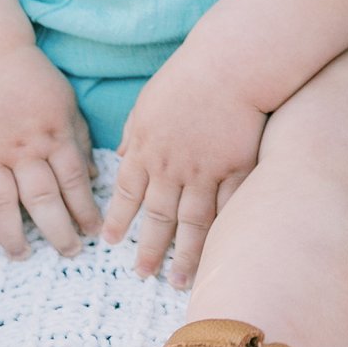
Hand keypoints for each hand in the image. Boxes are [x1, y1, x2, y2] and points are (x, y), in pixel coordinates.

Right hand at [0, 45, 100, 258]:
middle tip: (68, 253)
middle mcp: (22, 148)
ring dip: (13, 235)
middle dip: (58, 232)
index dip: (85, 211)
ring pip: (1, 203)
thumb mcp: (66, 103)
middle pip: (42, 199)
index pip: (73, 182)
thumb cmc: (31, 80)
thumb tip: (94, 177)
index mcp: (53, 134)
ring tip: (22, 256)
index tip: (94, 233)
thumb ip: (79, 140)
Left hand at [101, 53, 267, 287]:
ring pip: (192, 224)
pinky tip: (219, 252)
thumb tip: (121, 154)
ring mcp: (204, 172)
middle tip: (143, 275)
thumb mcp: (146, 102)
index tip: (111, 242)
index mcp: (145, 148)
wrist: (230, 65)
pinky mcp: (236, 170)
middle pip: (158, 218)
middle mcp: (170, 167)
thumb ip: (133, 133)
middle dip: (149, 250)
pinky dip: (221, 233)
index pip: (127, 193)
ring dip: (184, 256)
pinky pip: (226, 209)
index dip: (119, 219)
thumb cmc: (188, 77)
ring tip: (179, 281)